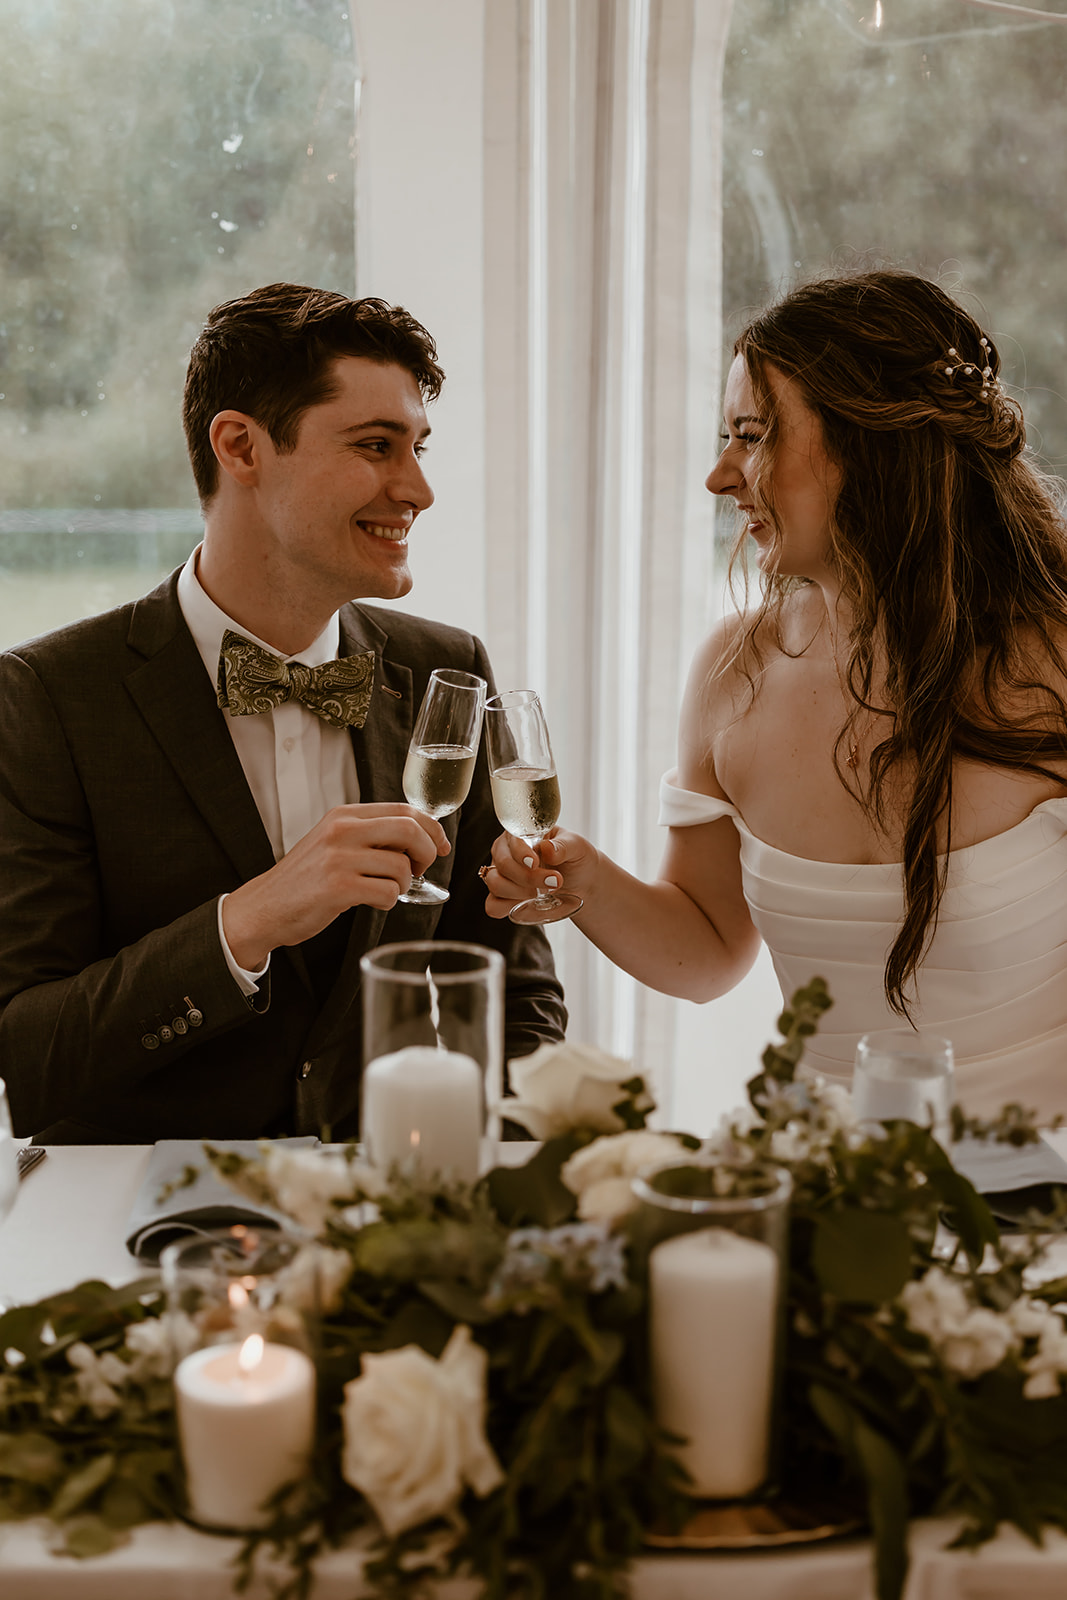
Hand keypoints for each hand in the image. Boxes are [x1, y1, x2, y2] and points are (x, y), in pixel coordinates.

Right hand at [222, 804, 449, 967]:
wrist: (264, 908)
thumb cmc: (306, 879)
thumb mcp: (334, 842)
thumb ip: (370, 835)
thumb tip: (419, 839)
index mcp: (344, 815)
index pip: (404, 810)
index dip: (432, 829)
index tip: (441, 846)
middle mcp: (342, 830)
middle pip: (410, 830)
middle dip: (427, 852)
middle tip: (419, 869)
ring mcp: (339, 858)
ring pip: (401, 867)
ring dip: (403, 885)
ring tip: (384, 890)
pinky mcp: (338, 887)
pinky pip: (388, 893)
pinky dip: (389, 901)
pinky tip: (371, 901)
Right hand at [480, 827, 598, 918]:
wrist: (583, 883)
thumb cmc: (576, 859)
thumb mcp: (577, 847)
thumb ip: (564, 846)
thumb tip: (548, 849)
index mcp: (521, 834)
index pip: (511, 840)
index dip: (520, 853)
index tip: (535, 863)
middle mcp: (506, 852)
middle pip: (503, 864)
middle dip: (528, 877)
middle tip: (554, 882)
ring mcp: (501, 875)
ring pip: (495, 884)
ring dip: (519, 892)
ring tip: (542, 893)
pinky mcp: (502, 897)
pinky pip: (493, 905)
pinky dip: (508, 907)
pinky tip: (527, 903)